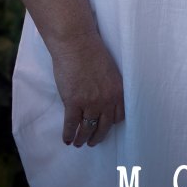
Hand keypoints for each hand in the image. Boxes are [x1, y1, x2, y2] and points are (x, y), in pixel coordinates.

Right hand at [49, 31, 124, 146]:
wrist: (77, 43)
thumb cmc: (92, 52)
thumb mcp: (109, 71)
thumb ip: (108, 86)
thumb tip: (102, 98)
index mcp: (119, 91)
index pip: (119, 115)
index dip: (111, 123)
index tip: (106, 126)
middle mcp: (107, 100)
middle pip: (104, 126)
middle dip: (98, 136)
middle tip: (92, 142)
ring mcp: (90, 103)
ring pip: (87, 128)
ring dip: (82, 138)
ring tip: (78, 142)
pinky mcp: (73, 102)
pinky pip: (71, 125)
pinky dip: (68, 134)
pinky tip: (66, 139)